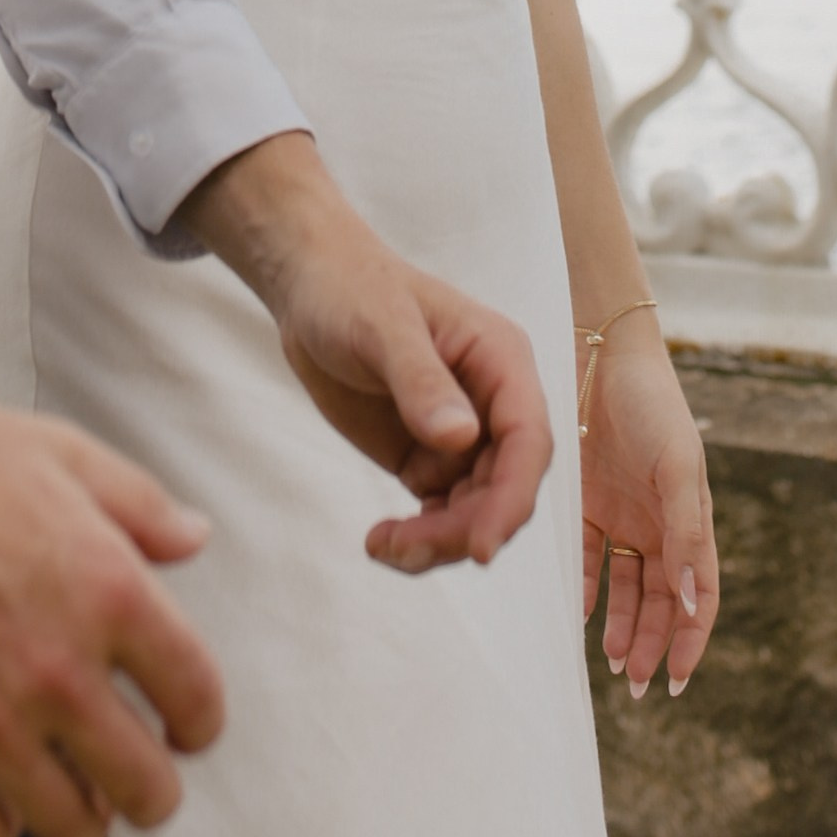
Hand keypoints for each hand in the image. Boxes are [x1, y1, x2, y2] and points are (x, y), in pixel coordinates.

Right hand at [0, 380, 220, 836]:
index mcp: (110, 593)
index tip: (185, 726)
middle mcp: (60, 673)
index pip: (198, 700)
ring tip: (68, 784)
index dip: (199, 720)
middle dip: (150, 786)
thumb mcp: (62, 454)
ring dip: (81, 812)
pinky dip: (2, 822)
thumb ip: (141, 506)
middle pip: (150, 791)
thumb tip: (194, 540)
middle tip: (131, 771)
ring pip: (75, 830)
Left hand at [182, 134, 553, 572]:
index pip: (528, 440)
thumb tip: (463, 439)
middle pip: (503, 488)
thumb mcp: (382, 326)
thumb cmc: (350, 288)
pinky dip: (417, 537)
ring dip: (438, 541)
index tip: (483, 550)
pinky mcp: (427, 457)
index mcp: (501, 360)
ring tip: (382, 545)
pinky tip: (379, 541)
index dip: (513, 499)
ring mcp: (462, 434)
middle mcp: (492, 403)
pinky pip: (440, 513)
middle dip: (464, 528)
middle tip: (404, 547)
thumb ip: (421, 381)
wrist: (308, 287)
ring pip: (474, 510)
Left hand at [581, 317, 717, 697]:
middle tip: (638, 683)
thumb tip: (692, 604)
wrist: (602, 354)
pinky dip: (588, 589)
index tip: (676, 680)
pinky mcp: (586, 501)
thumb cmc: (652, 406)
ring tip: (616, 662)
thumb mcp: (678, 467)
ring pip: (627, 587)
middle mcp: (659, 524)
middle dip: (654, 643)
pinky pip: (588, 558)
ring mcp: (623, 514)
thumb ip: (685, 533)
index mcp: (691, 520)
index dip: (692, 639)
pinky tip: (582, 616)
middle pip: (662, 600)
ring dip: (624, 626)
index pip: (699, 596)